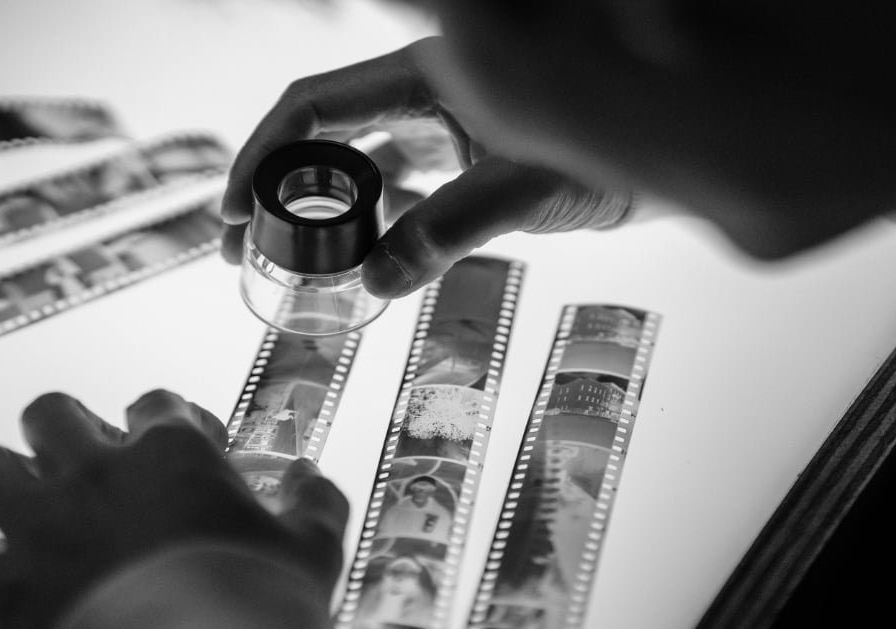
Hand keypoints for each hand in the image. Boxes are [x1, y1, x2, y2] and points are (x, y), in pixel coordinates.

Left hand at [0, 389, 348, 628]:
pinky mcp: (1, 585)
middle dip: (69, 430)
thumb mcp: (313, 551)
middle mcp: (96, 472)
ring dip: (8, 478)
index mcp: (172, 453)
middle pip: (53, 413)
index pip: (156, 403)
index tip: (183, 442)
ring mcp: (40, 524)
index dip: (169, 419)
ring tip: (33, 501)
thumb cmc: (257, 611)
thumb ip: (316, 503)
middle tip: (93, 461)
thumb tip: (314, 479)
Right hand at [221, 37, 634, 298]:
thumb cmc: (609, 153)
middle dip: (273, 189)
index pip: (316, 105)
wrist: (663, 156)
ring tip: (284, 264)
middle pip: (321, 136)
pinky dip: (369, 225)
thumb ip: (449, 230)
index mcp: (426, 79)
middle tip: (238, 249)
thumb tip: (372, 282)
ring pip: (355, 167)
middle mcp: (424, 97)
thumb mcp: (523, 190)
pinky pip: (396, 192)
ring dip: (317, 212)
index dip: (262, 152)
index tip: (232, 208)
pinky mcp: (459, 162)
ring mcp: (440, 130)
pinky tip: (356, 262)